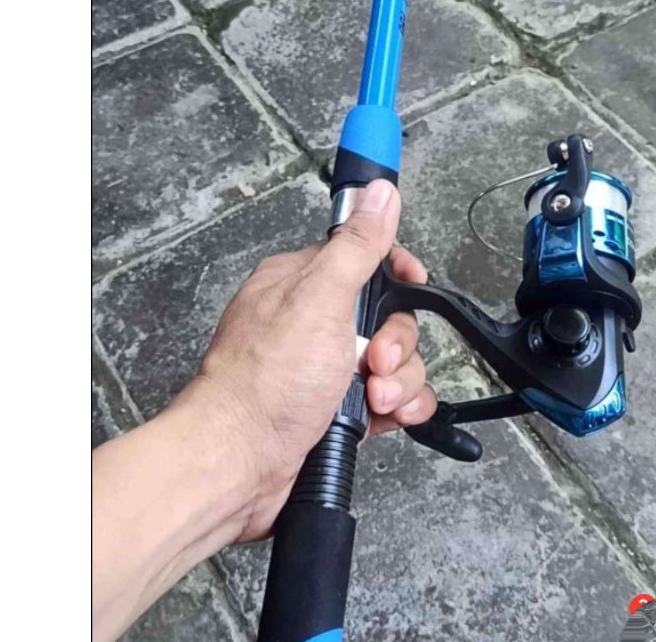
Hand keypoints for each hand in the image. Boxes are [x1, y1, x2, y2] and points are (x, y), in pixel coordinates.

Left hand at [173, 179, 435, 541]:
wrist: (240, 464)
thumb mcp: (320, 299)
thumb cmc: (264, 383)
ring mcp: (326, 366)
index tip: (413, 280)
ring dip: (398, 381)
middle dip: (396, 342)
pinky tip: (386, 417)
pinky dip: (397, 407)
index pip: (366, 258)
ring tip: (373, 399)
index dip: (397, 271)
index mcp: (304, 283)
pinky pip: (389, 396)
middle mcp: (315, 322)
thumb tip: (379, 195)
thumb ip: (357, 246)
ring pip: (394, 360)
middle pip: (389, 315)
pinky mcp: (338, 405)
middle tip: (374, 360)